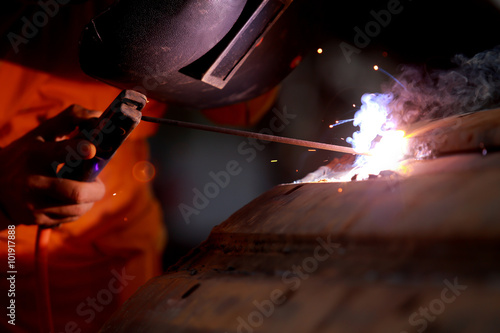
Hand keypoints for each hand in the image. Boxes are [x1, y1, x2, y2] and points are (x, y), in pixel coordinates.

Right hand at [0, 105, 105, 228]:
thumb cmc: (26, 155)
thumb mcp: (41, 134)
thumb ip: (70, 120)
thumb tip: (99, 116)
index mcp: (36, 154)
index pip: (59, 151)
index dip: (78, 150)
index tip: (92, 150)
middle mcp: (33, 180)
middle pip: (76, 192)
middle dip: (96, 189)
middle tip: (98, 184)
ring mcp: (34, 203)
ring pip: (78, 208)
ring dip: (90, 200)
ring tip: (86, 191)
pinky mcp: (36, 219)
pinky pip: (70, 217)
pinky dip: (78, 209)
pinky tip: (71, 201)